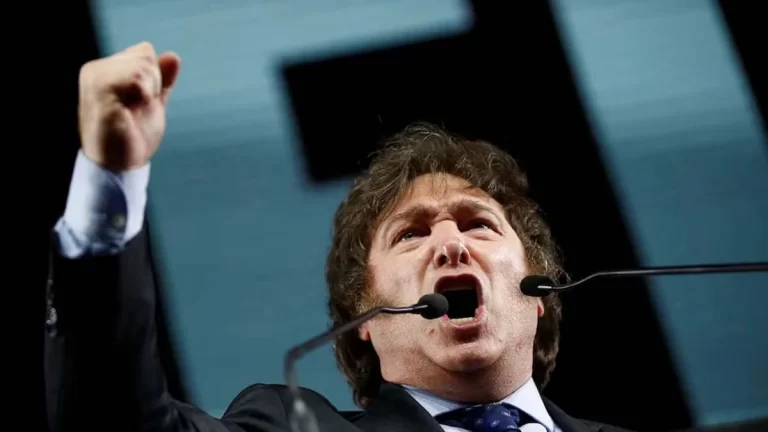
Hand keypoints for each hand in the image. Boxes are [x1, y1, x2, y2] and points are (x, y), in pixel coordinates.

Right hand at [78, 41, 180, 170]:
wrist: (119, 167)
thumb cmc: (132, 137)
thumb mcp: (151, 104)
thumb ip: (162, 80)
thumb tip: (173, 56)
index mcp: (104, 69)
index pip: (144, 51)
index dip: (154, 79)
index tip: (140, 103)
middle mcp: (94, 70)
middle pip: (145, 54)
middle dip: (153, 84)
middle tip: (136, 110)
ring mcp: (95, 80)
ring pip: (143, 65)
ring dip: (149, 92)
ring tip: (132, 112)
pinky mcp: (100, 93)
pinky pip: (136, 77)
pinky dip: (144, 96)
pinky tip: (130, 113)